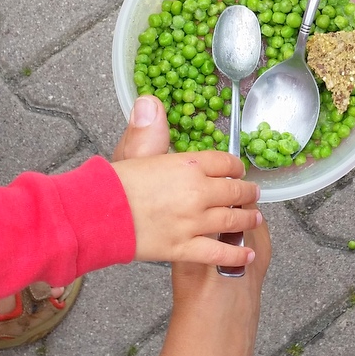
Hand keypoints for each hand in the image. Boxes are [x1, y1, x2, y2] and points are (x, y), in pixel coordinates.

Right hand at [110, 96, 261, 266]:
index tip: (237, 169)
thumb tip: (149, 101)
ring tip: (255, 217)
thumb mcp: (134, 150)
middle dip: (247, 192)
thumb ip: (148, 128)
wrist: (99, 214)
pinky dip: (236, 254)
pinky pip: (219, 253)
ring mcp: (194, 222)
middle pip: (233, 191)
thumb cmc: (114, 183)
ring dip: (247, 218)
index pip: (223, 162)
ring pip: (231, 220)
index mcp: (188, 165)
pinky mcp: (185, 248)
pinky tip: (246, 252)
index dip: (233, 166)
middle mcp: (197, 193)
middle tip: (253, 193)